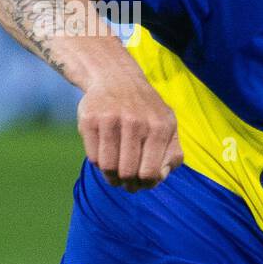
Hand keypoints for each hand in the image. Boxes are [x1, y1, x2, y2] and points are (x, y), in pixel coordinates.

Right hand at [77, 76, 183, 191]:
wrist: (117, 78)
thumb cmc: (147, 111)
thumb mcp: (168, 125)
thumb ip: (172, 153)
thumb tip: (161, 177)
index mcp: (160, 127)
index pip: (150, 172)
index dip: (146, 185)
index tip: (143, 184)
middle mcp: (136, 122)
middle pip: (127, 173)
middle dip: (128, 184)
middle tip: (127, 183)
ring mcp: (111, 120)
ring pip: (108, 167)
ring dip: (111, 178)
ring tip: (115, 175)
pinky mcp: (90, 120)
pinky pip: (93, 157)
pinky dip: (99, 163)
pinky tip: (106, 157)